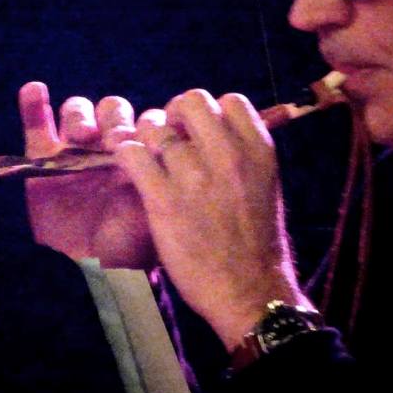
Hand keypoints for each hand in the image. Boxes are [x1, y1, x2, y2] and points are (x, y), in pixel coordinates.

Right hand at [19, 82, 155, 268]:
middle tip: (114, 140)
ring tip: (82, 135)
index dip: (147, 124)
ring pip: (78, 112)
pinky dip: (34, 104)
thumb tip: (171, 155)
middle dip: (115, 119)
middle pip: (112, 110)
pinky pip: (36, 124)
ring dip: (81, 115)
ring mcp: (74, 152)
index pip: (146, 121)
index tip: (147, 140)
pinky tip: (35, 91)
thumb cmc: (128, 248)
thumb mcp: (155, 214)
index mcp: (140, 157)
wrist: (89, 272)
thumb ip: (160, 182)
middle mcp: (109, 148)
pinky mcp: (41, 159)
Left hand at [115, 89, 308, 349]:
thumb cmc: (257, 243)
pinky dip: (126, 156)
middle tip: (169, 139)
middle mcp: (228, 155)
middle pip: (189, 101)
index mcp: (258, 150)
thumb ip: (243, 153)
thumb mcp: (265, 186)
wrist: (249, 291)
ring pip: (154, 127)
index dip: (210, 112)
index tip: (201, 132)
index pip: (230, 100)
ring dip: (146, 139)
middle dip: (174, 115)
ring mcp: (194, 176)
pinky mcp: (163, 199)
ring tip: (148, 160)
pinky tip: (132, 171)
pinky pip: (132, 154)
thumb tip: (215, 130)